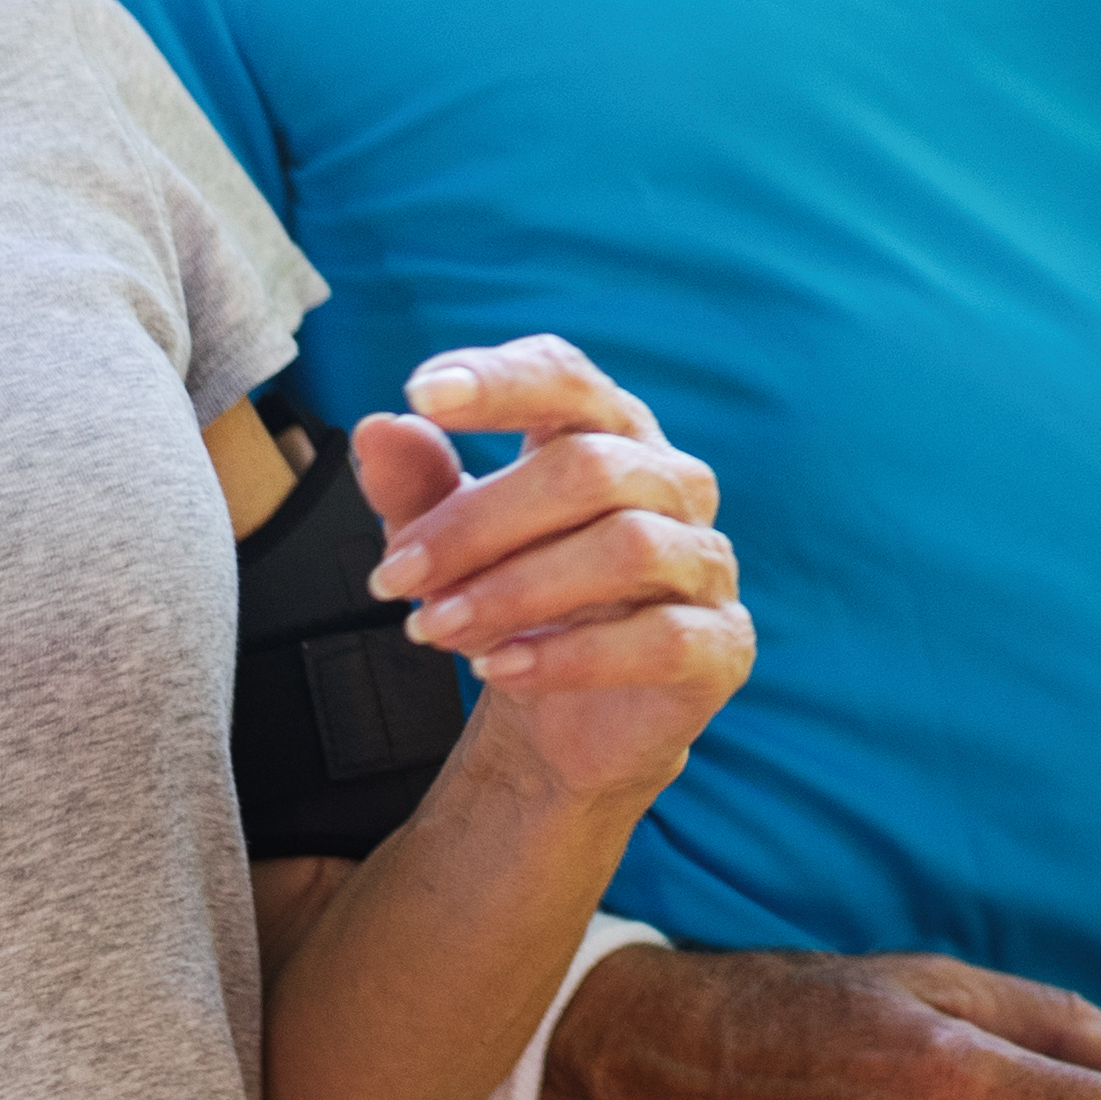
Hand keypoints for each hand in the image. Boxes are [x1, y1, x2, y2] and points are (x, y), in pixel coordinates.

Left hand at [354, 334, 748, 812]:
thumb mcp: (453, 545)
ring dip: (514, 590)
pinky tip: (500, 670)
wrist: (575, 719)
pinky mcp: (722, 644)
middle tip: (393, 576)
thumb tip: (378, 431)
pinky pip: (658, 638)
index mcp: (610, 434)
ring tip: (433, 629)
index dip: (503, 380)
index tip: (421, 393)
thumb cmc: (520, 604)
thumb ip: (419, 488)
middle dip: (478, 522)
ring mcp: (707, 562)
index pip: (568, 380)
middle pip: (590, 468)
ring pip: (628, 548)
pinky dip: (568, 656)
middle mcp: (674, 482)